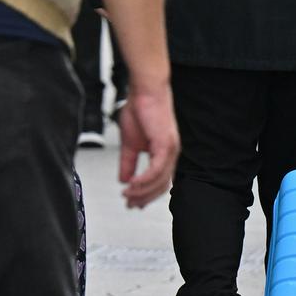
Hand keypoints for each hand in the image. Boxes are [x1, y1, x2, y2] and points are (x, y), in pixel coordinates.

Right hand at [118, 84, 178, 209]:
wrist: (144, 90)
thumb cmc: (139, 110)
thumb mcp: (130, 143)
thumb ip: (128, 163)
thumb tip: (123, 180)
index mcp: (165, 154)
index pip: (159, 182)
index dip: (146, 195)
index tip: (132, 204)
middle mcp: (171, 154)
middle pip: (161, 186)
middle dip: (144, 198)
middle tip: (129, 205)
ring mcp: (171, 150)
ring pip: (159, 180)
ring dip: (141, 191)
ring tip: (126, 195)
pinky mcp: (165, 145)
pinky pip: (156, 170)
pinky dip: (144, 180)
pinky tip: (132, 185)